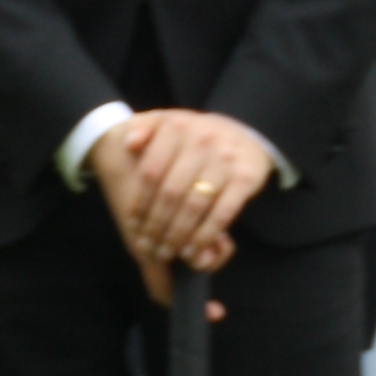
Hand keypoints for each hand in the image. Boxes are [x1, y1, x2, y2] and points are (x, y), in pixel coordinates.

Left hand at [92, 109, 271, 302]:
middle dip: (156, 225)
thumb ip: (144, 128)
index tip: (133, 226)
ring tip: (165, 252)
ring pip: (194, 206)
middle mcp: (202, 140)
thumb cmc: (197, 136)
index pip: (150, 173)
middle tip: (148, 247)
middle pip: (170, 193)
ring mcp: (225, 160)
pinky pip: (222, 213)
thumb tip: (128, 145)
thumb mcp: (168, 123)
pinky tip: (192, 250)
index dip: (139, 203)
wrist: (247, 136)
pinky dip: (205, 235)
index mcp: (177, 127)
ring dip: (177, 235)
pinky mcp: (245, 178)